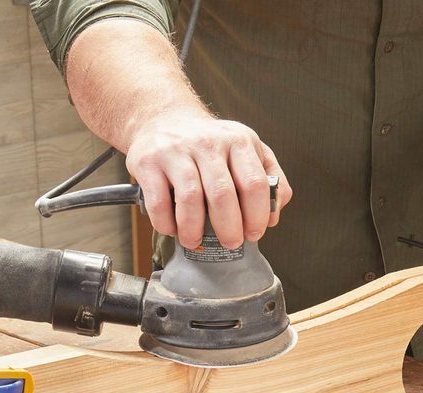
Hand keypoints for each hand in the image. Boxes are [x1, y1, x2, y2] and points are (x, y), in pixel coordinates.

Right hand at [126, 112, 291, 248]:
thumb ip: (269, 178)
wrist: (161, 118)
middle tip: (229, 243)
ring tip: (194, 241)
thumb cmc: (208, 144)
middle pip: (223, 194)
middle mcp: (208, 143)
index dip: (256, 216)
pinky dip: (166, 223)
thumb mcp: (245, 149)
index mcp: (239, 141)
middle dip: (229, 228)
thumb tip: (273, 216)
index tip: (253, 234)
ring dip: (193, 230)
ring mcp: (177, 151)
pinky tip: (172, 228)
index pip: (255, 184)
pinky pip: (159, 202)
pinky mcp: (149, 162)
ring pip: (190, 199)